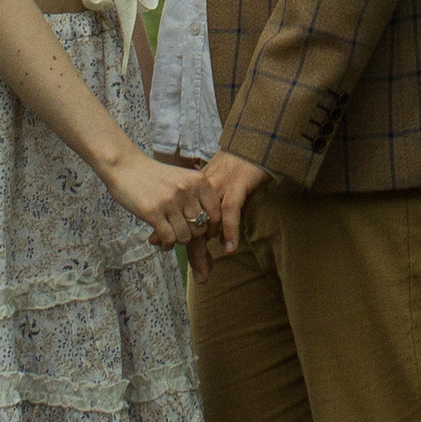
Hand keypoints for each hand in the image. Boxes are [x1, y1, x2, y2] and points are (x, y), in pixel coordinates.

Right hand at [110, 152, 216, 250]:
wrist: (126, 167)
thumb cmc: (155, 176)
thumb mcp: (182, 179)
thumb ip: (196, 196)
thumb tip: (207, 225)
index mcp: (198, 181)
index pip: (216, 213)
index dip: (212, 228)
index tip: (205, 234)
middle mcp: (187, 190)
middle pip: (200, 227)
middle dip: (193, 236)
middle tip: (183, 235)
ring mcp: (170, 202)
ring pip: (185, 236)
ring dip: (179, 241)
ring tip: (172, 238)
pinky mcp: (153, 212)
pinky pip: (168, 238)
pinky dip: (167, 245)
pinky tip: (163, 242)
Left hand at [188, 148, 267, 274]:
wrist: (252, 143)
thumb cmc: (237, 167)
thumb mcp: (218, 187)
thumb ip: (208, 206)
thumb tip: (201, 230)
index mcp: (196, 191)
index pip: (183, 218)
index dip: (177, 237)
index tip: (168, 254)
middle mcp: (204, 191)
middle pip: (193, 225)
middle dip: (194, 253)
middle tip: (198, 277)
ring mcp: (219, 189)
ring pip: (208, 223)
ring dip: (206, 248)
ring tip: (206, 271)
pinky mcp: (236, 186)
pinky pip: (230, 212)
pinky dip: (229, 231)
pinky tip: (230, 249)